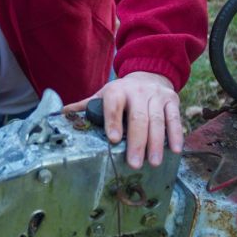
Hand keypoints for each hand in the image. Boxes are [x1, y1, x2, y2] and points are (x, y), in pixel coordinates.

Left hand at [63, 71, 183, 168]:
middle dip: (137, 141)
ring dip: (156, 143)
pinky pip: (175, 118)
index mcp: (117, 91)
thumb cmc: (123, 92)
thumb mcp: (104, 95)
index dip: (113, 121)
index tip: (113, 140)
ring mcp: (156, 95)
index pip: (113, 105)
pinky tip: (174, 150)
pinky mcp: (171, 100)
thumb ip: (86, 106)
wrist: (149, 73)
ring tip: (153, 162)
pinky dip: (176, 134)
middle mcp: (137, 91)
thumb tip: (61, 115)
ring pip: (157, 120)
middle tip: (135, 163)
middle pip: (138, 118)